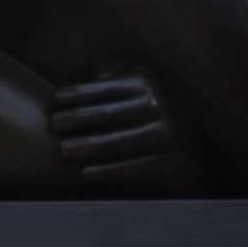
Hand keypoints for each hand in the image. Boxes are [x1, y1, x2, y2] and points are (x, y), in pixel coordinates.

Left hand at [50, 72, 184, 185]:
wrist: (192, 147)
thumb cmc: (153, 113)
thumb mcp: (143, 88)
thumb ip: (121, 77)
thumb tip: (98, 74)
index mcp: (148, 86)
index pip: (108, 89)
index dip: (80, 93)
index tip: (56, 98)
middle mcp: (158, 108)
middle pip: (110, 113)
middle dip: (79, 118)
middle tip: (55, 124)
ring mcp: (165, 135)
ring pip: (119, 141)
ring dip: (88, 145)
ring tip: (64, 149)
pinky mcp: (169, 162)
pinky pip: (133, 168)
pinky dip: (107, 171)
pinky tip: (85, 173)